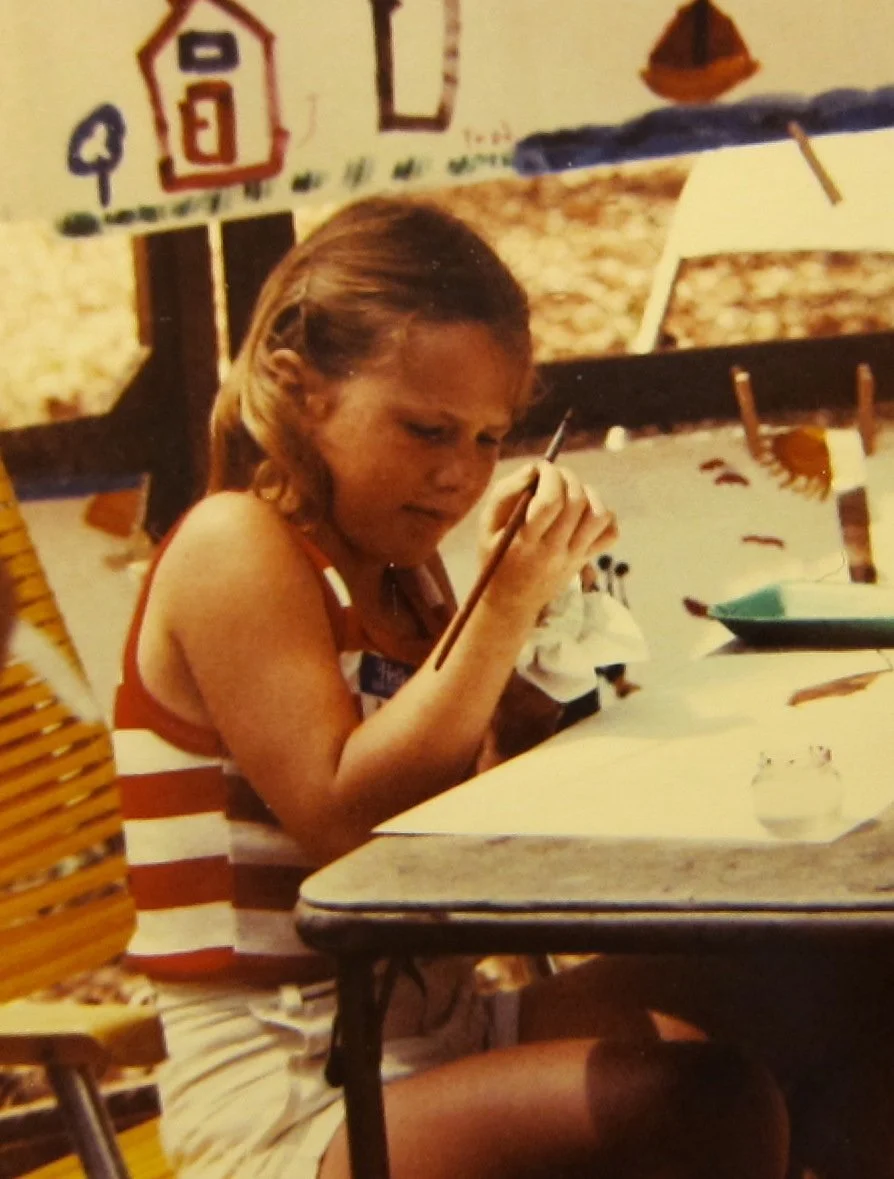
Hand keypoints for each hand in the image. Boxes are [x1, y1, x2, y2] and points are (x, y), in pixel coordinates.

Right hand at [478, 462, 616, 616]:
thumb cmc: (495, 556)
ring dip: (588, 493)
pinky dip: (604, 515)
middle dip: (567, 477)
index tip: (541, 468)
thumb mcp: (486, 525)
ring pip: (599, 515)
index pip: (551, 502)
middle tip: (554, 475)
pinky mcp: (585, 560)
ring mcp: (573, 557)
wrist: (511, 601)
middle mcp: (553, 551)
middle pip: (576, 503)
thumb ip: (505, 493)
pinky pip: (610, 534)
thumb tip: (535, 468)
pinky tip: (584, 511)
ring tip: (570, 492)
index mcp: (525, 542)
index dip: (550, 476)